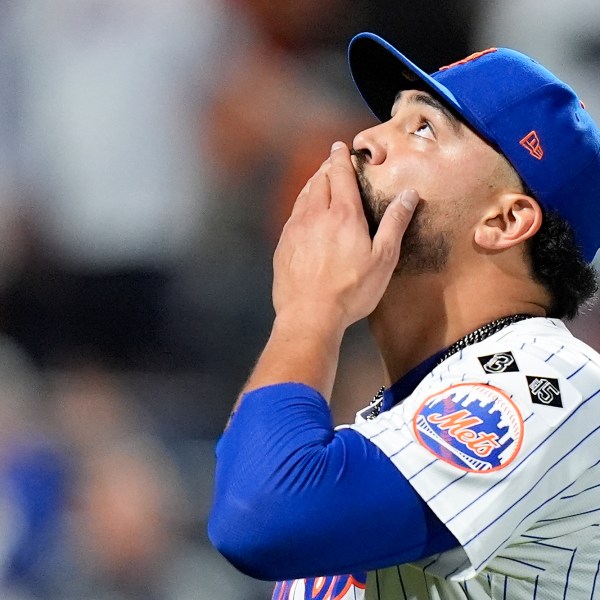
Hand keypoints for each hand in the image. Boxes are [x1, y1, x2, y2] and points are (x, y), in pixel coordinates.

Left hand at [272, 141, 418, 332]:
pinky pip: (292, 216)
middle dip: (326, 167)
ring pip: (302, 196)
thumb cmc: (350, 290)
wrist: (309, 315)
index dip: (340, 158)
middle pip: (318, 180)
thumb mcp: (383, 258)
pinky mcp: (283, 245)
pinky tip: (305, 215)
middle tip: (332, 163)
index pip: (339, 174)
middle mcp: (315, 215)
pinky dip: (301, 206)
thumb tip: (409, 196)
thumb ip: (395, 223)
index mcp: (343, 214)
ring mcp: (295, 229)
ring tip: (319, 182)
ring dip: (312, 184)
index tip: (340, 147)